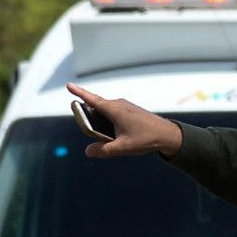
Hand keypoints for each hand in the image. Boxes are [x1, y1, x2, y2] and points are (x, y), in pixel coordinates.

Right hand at [65, 82, 182, 158]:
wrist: (168, 134)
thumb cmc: (146, 139)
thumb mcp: (123, 147)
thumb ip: (104, 150)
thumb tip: (88, 151)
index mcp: (114, 109)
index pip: (91, 99)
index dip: (79, 93)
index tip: (68, 85)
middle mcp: (118, 105)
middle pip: (96, 109)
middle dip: (91, 120)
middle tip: (104, 136)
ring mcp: (124, 107)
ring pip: (105, 113)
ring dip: (101, 123)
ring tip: (115, 138)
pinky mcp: (129, 111)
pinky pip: (113, 115)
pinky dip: (109, 123)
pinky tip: (116, 135)